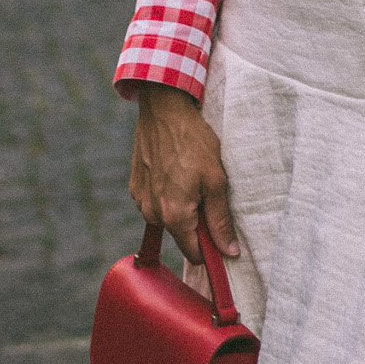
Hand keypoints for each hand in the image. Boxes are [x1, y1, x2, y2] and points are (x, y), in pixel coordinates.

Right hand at [129, 84, 237, 263]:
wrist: (164, 109)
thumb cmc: (193, 141)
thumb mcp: (215, 179)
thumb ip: (220, 220)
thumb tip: (229, 252)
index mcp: (174, 216)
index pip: (195, 254)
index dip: (212, 247)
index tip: (222, 234)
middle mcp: (152, 214)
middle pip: (181, 236)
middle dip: (197, 223)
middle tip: (208, 193)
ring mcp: (141, 200)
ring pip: (168, 218)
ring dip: (181, 207)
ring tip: (190, 177)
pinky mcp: (135, 187)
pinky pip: (155, 202)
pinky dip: (167, 194)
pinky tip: (175, 171)